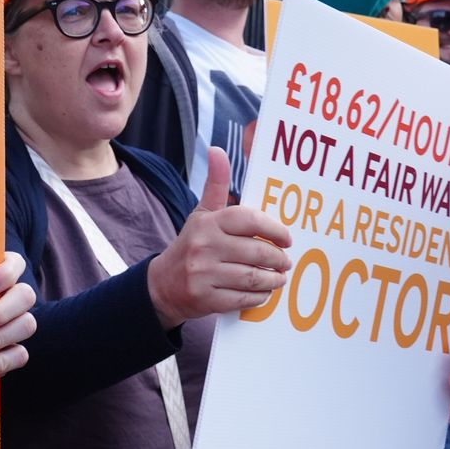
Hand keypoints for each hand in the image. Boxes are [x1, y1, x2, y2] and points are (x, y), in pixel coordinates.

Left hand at [0, 252, 36, 377]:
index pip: (15, 264)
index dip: (6, 274)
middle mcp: (13, 295)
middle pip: (25, 296)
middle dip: (0, 312)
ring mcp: (17, 322)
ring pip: (27, 325)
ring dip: (0, 338)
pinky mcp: (13, 348)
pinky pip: (20, 355)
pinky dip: (2, 362)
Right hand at [148, 147, 292, 327]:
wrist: (163, 284)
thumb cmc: (192, 244)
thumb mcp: (202, 213)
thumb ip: (217, 184)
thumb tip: (217, 150)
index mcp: (207, 222)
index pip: (248, 220)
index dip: (274, 229)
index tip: (287, 238)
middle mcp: (204, 246)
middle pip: (256, 251)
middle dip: (278, 259)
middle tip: (285, 261)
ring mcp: (204, 274)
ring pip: (252, 277)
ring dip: (273, 279)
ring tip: (279, 277)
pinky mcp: (206, 298)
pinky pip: (243, 298)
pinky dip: (259, 297)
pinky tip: (263, 292)